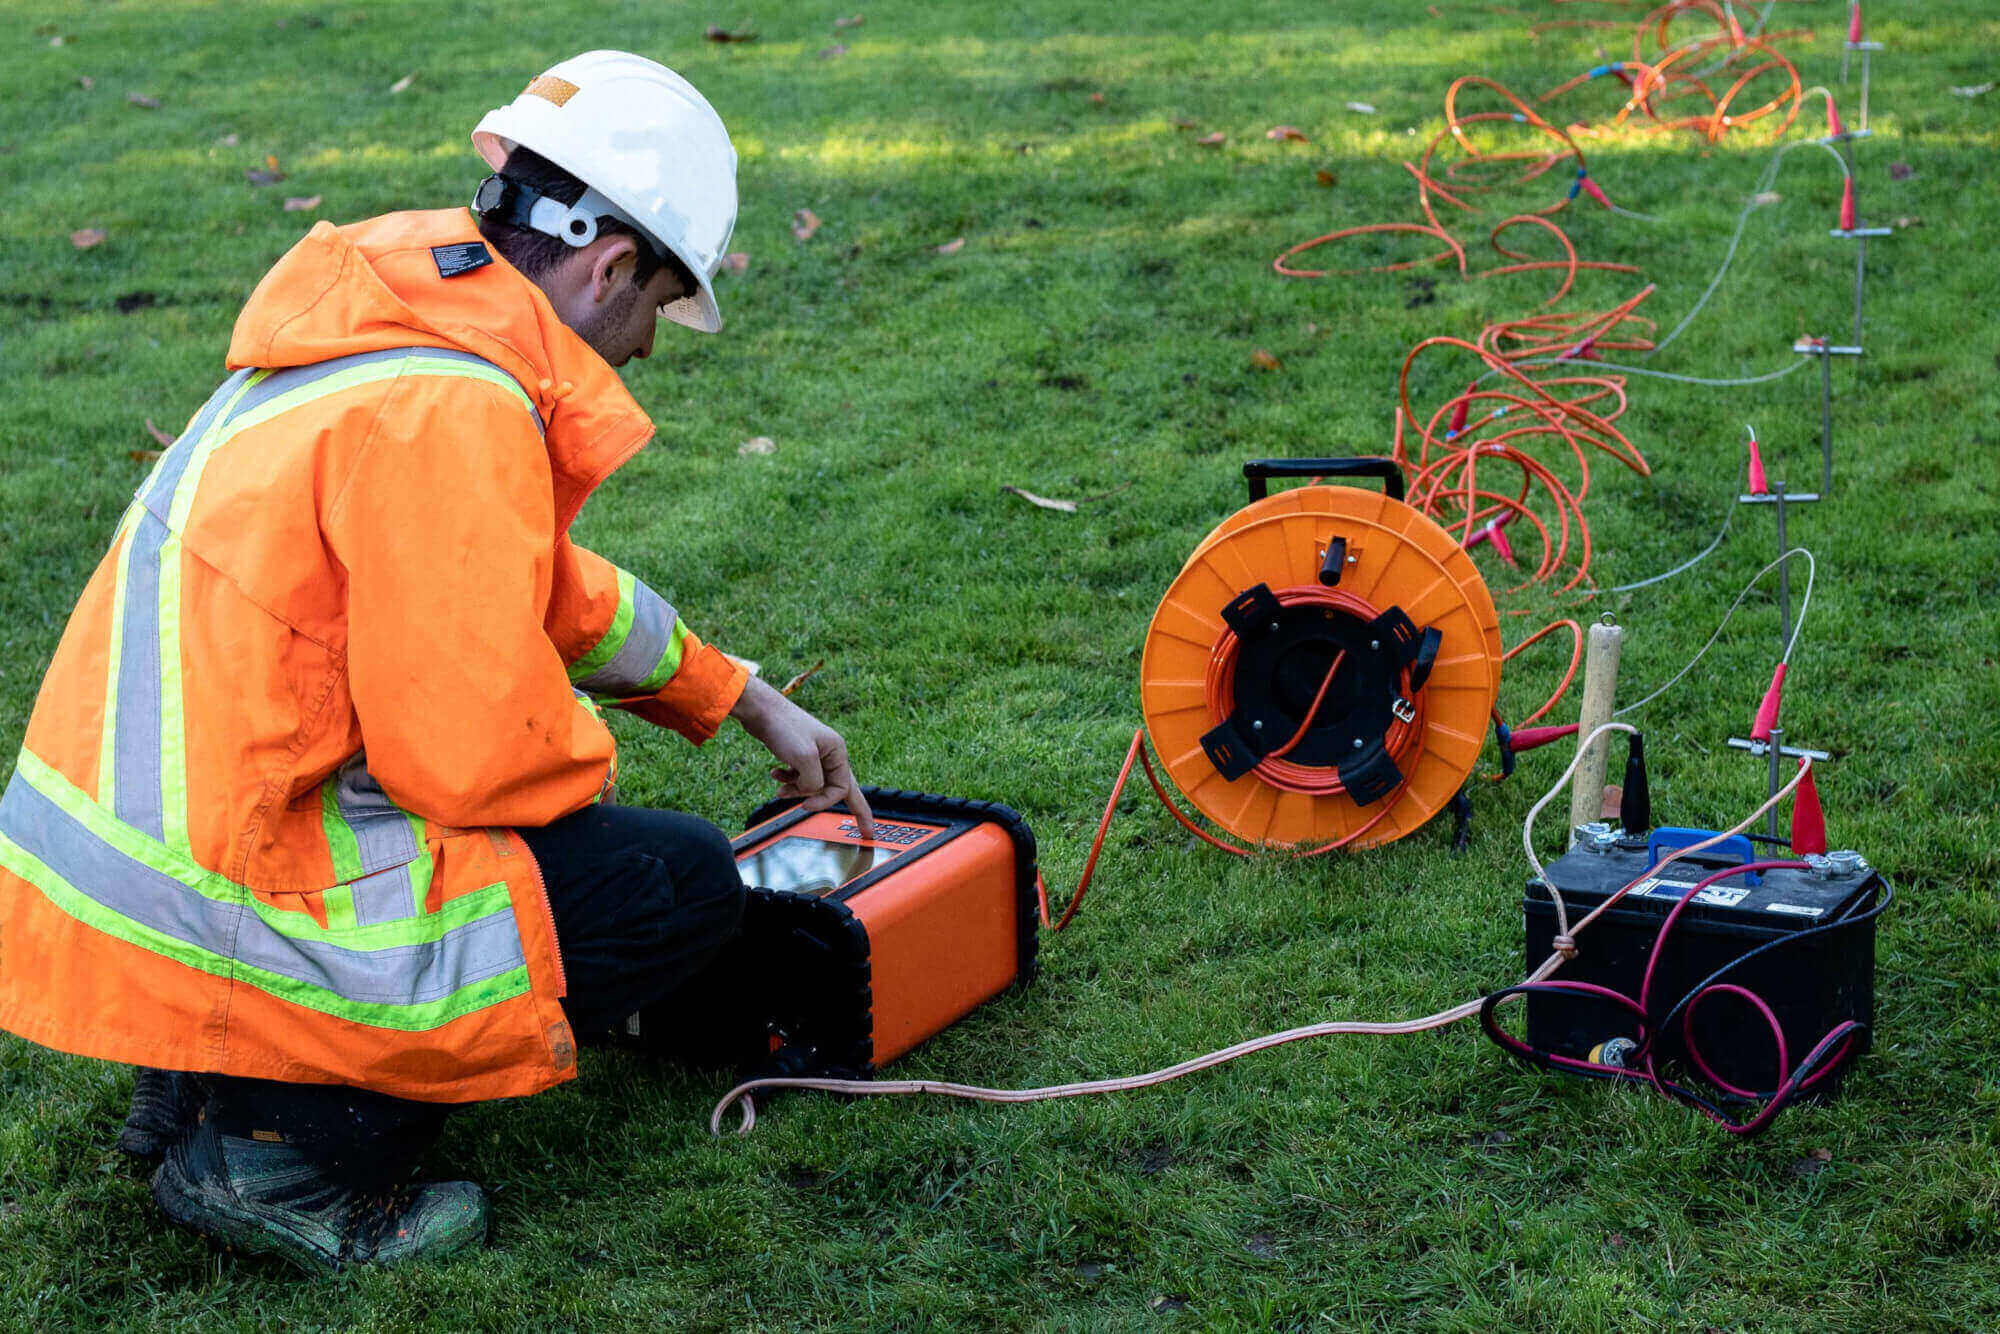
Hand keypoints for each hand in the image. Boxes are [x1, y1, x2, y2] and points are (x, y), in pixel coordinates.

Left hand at [729, 675, 873, 836]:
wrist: (761, 710)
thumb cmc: (784, 726)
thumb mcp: (803, 758)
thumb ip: (813, 782)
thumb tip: (812, 795)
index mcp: (837, 752)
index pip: (843, 788)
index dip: (824, 801)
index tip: (805, 805)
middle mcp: (829, 753)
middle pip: (841, 788)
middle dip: (850, 809)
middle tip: (867, 831)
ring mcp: (814, 754)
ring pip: (813, 785)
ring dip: (797, 790)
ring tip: (781, 789)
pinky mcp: (798, 754)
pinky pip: (799, 777)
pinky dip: (788, 780)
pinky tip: (776, 774)